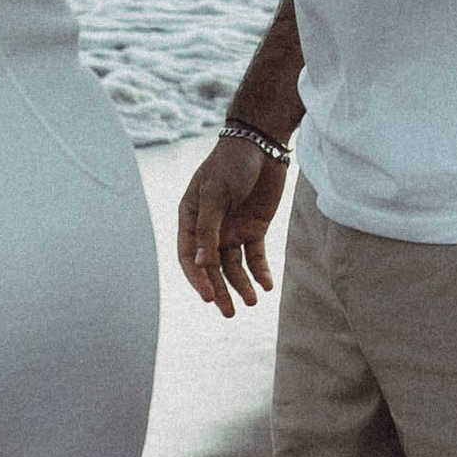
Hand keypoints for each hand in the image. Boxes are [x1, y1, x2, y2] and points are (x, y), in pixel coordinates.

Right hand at [178, 136, 289, 315]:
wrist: (261, 143)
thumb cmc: (230, 163)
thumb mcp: (216, 193)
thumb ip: (209, 229)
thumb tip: (202, 264)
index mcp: (191, 218)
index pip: (190, 256)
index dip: (198, 278)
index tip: (209, 296)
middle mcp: (210, 228)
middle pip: (212, 267)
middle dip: (221, 290)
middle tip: (230, 312)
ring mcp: (232, 229)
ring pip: (234, 266)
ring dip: (242, 284)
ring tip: (253, 301)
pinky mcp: (254, 228)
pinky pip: (256, 256)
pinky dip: (260, 271)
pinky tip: (267, 285)